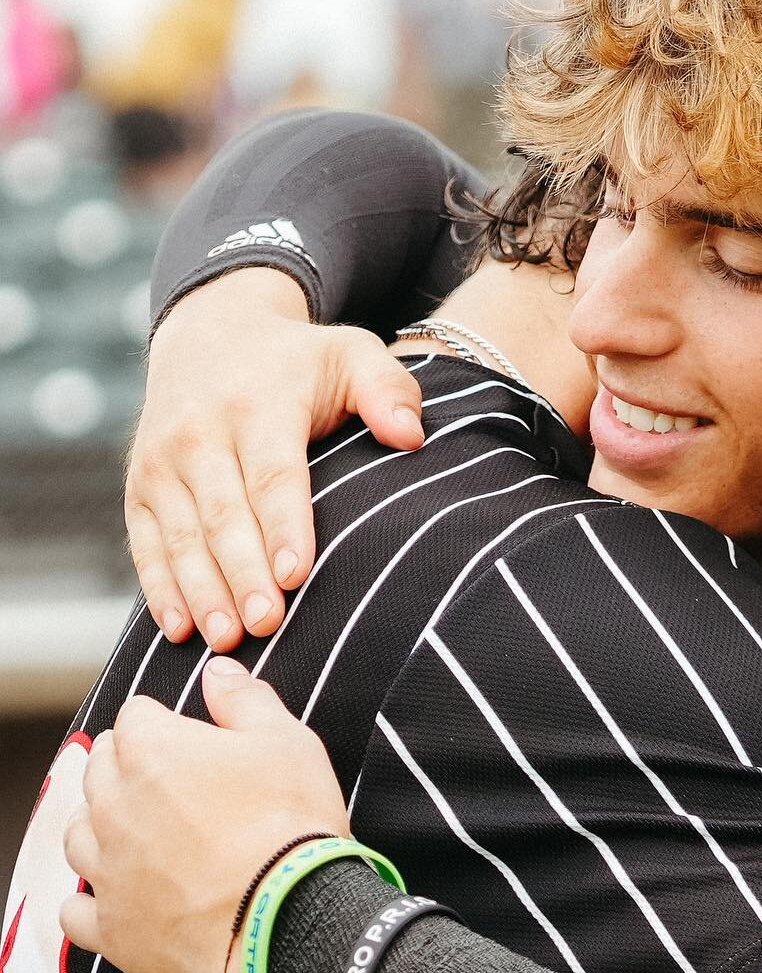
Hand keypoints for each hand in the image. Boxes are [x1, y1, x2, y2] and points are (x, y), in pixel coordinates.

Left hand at [59, 659, 350, 972]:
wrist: (290, 917)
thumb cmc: (291, 823)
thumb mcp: (287, 742)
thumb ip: (245, 699)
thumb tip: (217, 670)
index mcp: (151, 750)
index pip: (136, 716)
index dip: (165, 723)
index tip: (189, 738)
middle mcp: (113, 805)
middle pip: (99, 770)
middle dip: (129, 769)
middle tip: (174, 785)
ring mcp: (106, 868)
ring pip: (78, 835)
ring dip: (101, 828)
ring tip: (140, 836)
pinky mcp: (111, 927)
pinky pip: (75, 910)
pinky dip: (92, 901)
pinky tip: (120, 896)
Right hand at [127, 270, 426, 650]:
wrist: (209, 335)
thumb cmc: (298, 361)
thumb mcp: (350, 354)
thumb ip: (387, 388)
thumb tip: (411, 435)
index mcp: (258, 404)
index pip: (272, 475)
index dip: (283, 527)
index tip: (297, 575)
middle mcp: (200, 432)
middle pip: (223, 515)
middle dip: (243, 574)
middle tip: (268, 624)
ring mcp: (163, 461)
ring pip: (182, 535)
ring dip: (202, 590)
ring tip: (228, 637)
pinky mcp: (139, 486)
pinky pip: (146, 542)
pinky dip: (161, 586)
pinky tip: (181, 627)